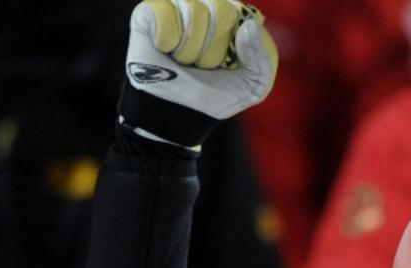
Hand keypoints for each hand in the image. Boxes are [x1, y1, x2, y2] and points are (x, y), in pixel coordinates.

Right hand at [122, 0, 276, 144]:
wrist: (178, 113)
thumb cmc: (216, 96)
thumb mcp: (254, 86)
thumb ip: (263, 58)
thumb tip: (249, 24)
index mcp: (232, 18)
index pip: (242, 13)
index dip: (236, 43)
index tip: (226, 64)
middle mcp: (204, 6)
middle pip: (220, 8)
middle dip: (214, 48)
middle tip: (203, 65)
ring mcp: (176, 7)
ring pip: (193, 9)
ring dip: (190, 48)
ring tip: (183, 60)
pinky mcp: (147, 13)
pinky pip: (163, 11)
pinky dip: (166, 38)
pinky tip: (164, 49)